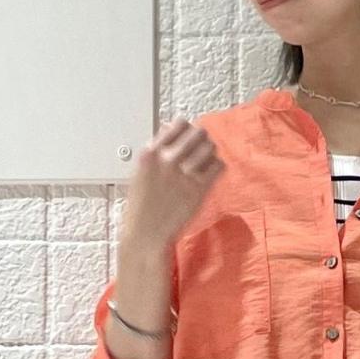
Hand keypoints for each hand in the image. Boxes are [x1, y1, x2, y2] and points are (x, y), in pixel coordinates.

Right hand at [125, 116, 226, 249]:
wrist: (146, 234)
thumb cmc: (141, 207)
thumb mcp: (141, 172)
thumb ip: (156, 152)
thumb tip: (171, 132)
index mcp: (150, 153)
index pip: (178, 124)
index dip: (186, 129)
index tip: (187, 136)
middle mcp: (167, 160)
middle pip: (198, 133)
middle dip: (201, 140)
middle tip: (200, 149)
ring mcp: (184, 174)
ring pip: (210, 147)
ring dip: (210, 152)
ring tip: (206, 162)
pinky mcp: (199, 189)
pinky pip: (218, 166)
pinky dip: (217, 168)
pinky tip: (210, 174)